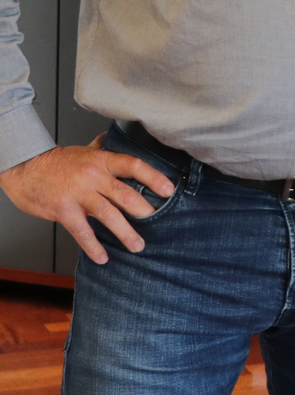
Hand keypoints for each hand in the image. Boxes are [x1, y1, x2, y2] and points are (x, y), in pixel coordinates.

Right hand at [0, 135, 175, 263]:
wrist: (25, 169)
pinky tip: (102, 257)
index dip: (153, 177)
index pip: (133, 166)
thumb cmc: (56, 162)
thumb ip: (101, 148)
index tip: (168, 189)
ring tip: (137, 245)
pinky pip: (82, 231)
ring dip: (125, 232)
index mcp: (101, 161)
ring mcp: (79, 194)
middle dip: (144, 209)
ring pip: (108, 214)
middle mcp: (93, 176)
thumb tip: (115, 137)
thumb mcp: (83, 150)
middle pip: (125, 193)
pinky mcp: (64, 210)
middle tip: (157, 220)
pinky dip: (93, 246)